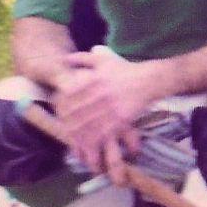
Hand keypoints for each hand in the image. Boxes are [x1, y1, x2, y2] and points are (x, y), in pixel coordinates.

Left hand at [52, 47, 156, 183]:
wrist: (148, 80)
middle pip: (74, 113)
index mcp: (92, 80)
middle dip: (66, 124)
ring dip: (77, 137)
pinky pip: (101, 134)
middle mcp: (98, 94)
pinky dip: (92, 143)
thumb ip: (83, 58)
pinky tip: (87, 148)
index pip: (68, 95)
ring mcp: (108, 108)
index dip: (59, 104)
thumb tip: (65, 58)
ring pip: (86, 127)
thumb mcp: (104, 59)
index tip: (57, 111)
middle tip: (64, 130)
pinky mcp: (119, 120)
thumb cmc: (125, 70)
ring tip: (73, 144)